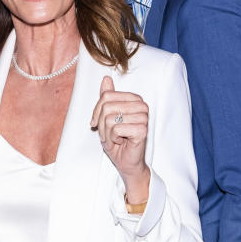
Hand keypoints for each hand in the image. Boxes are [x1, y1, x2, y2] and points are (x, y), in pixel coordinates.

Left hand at [90, 75, 149, 203]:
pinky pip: (116, 129)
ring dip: (107, 134)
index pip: (106, 96)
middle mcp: (141, 106)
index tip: (98, 124)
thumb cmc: (118, 141)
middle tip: (108, 135)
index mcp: (134, 99)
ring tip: (115, 139)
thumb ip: (107, 98)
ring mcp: (143, 118)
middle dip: (101, 125)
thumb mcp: (107, 117)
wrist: (127, 162)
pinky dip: (112, 139)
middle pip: (107, 106)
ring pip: (110, 119)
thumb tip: (106, 79)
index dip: (97, 112)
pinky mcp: (142, 130)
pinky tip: (120, 143)